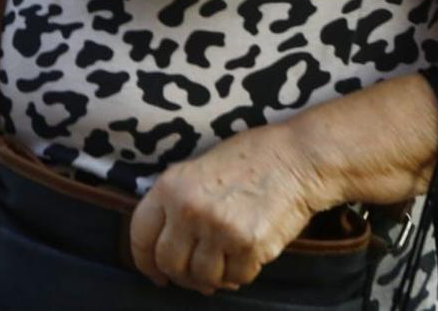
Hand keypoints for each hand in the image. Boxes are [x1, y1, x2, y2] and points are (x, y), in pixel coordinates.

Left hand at [128, 125, 324, 295]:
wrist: (297, 158)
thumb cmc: (250, 159)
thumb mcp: (197, 170)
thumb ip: (177, 202)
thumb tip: (165, 245)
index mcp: (170, 186)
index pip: (140, 235)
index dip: (145, 261)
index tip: (154, 271)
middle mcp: (189, 209)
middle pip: (169, 262)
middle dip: (181, 274)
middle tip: (195, 275)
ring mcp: (218, 229)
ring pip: (202, 276)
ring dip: (212, 278)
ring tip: (223, 264)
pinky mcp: (249, 246)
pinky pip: (235, 277)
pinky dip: (239, 275)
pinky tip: (244, 259)